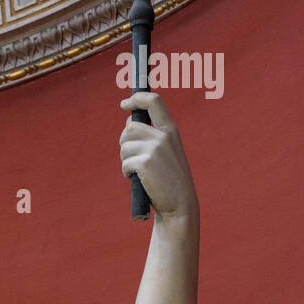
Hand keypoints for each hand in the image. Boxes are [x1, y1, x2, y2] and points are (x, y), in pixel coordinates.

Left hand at [119, 93, 197, 218]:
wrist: (179, 204)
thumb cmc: (169, 179)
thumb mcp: (167, 152)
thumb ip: (153, 136)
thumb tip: (129, 124)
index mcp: (170, 130)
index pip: (153, 101)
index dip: (137, 99)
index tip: (124, 104)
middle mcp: (163, 135)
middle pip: (130, 127)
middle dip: (124, 142)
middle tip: (131, 157)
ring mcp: (155, 148)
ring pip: (125, 146)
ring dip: (125, 159)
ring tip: (137, 171)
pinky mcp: (145, 163)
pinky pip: (125, 163)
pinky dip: (127, 172)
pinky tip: (137, 179)